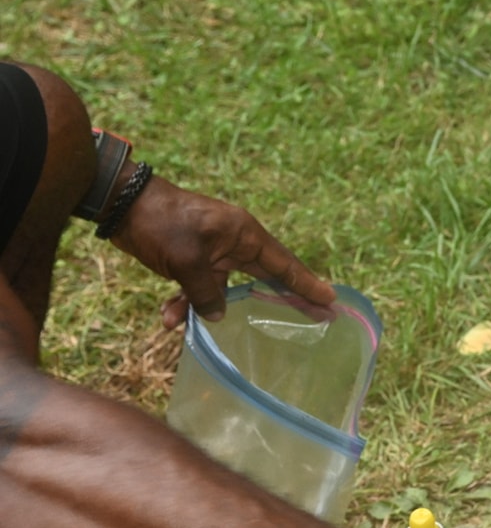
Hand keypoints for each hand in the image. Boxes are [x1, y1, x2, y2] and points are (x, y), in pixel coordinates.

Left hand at [106, 177, 337, 324]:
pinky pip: (196, 288)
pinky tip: (165, 316)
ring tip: (175, 323)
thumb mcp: (186, 260)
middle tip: (315, 318)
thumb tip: (217, 317)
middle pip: (266, 278)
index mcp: (244, 234)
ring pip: (220, 290)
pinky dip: (182, 302)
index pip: (284, 265)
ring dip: (200, 307)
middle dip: (280, 301)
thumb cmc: (162, 223)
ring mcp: (213, 252)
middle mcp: (235, 243)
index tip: (331, 300)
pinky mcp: (192, 259)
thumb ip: (206, 292)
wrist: (122, 204)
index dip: (307, 284)